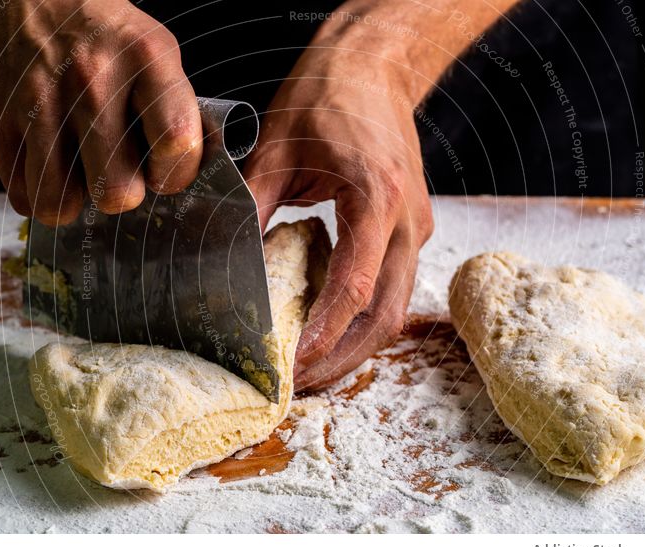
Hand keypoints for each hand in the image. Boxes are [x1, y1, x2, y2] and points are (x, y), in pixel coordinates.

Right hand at [0, 0, 202, 224]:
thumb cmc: (102, 35)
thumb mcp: (156, 53)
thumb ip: (175, 111)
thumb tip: (186, 174)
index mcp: (145, 60)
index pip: (175, 142)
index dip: (174, 173)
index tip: (163, 170)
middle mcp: (92, 80)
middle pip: (115, 190)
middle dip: (119, 193)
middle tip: (115, 172)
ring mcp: (39, 100)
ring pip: (60, 202)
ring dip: (73, 199)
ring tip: (77, 174)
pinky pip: (23, 194)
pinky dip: (37, 192)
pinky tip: (48, 166)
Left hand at [244, 49, 433, 389]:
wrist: (374, 66)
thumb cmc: (326, 96)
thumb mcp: (275, 150)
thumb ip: (252, 210)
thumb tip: (228, 265)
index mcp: (377, 196)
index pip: (355, 286)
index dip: (325, 333)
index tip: (293, 364)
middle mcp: (408, 219)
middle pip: (386, 313)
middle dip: (343, 357)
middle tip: (298, 382)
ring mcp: (416, 226)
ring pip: (395, 308)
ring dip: (356, 345)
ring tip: (312, 366)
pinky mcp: (411, 228)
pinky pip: (392, 287)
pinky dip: (363, 316)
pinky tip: (328, 327)